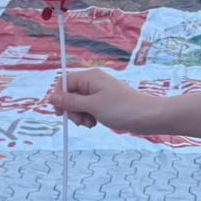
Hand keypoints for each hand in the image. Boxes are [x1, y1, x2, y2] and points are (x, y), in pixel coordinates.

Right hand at [47, 68, 167, 134]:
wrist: (148, 117)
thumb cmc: (122, 109)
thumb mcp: (92, 106)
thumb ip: (71, 101)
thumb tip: (52, 97)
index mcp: (90, 77)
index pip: (64, 81)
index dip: (59, 97)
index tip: (60, 113)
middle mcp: (93, 82)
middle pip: (70, 93)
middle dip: (71, 109)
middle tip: (81, 121)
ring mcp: (99, 92)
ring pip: (79, 103)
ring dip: (80, 115)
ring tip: (91, 123)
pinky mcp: (105, 102)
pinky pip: (89, 108)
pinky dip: (89, 117)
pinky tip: (96, 123)